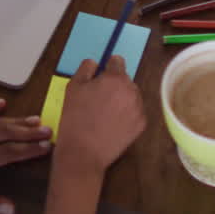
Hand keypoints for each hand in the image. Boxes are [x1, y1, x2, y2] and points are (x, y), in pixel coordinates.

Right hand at [54, 57, 145, 174]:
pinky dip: (127, 114)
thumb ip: (85, 69)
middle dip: (114, 84)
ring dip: (122, 98)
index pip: (117, 61)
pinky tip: (112, 123)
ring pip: (132, 95)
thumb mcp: (73, 87)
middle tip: (99, 98)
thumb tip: (95, 63)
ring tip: (105, 112)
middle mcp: (131, 91)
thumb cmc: (75, 118)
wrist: (83, 152)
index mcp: (115, 78)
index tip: (100, 76)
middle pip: (125, 79)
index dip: (107, 66)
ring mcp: (139, 109)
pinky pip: (135, 112)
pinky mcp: (141, 125)